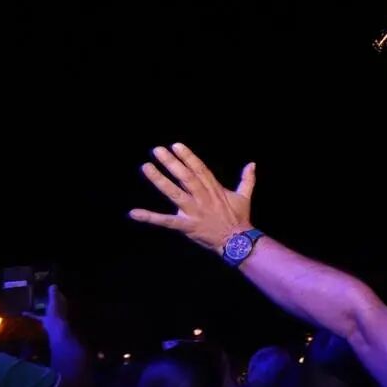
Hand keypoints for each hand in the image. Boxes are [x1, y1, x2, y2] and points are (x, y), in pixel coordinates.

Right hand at [24, 285, 69, 333]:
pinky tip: (24, 312)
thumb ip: (53, 293)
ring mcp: (51, 313)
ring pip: (45, 307)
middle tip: (36, 292)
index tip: (46, 286)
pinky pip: (37, 315)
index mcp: (60, 302)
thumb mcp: (54, 300)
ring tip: (31, 300)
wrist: (54, 325)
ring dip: (39, 305)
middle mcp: (57, 307)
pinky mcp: (45, 319)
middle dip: (46, 297)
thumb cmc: (56, 311)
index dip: (53, 290)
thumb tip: (53, 285)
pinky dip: (31, 314)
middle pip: (51, 300)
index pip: (58, 294)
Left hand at [129, 143, 255, 252]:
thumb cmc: (239, 218)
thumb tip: (252, 163)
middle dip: (171, 163)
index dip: (188, 156)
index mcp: (214, 189)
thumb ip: (247, 179)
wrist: (238, 241)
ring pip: (175, 194)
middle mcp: (203, 197)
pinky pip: (166, 221)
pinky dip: (150, 217)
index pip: (200, 169)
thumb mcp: (244, 196)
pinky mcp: (187, 226)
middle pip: (186, 177)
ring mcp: (194, 211)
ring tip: (146, 167)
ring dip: (159, 181)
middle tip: (157, 150)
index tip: (176, 145)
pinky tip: (133, 213)